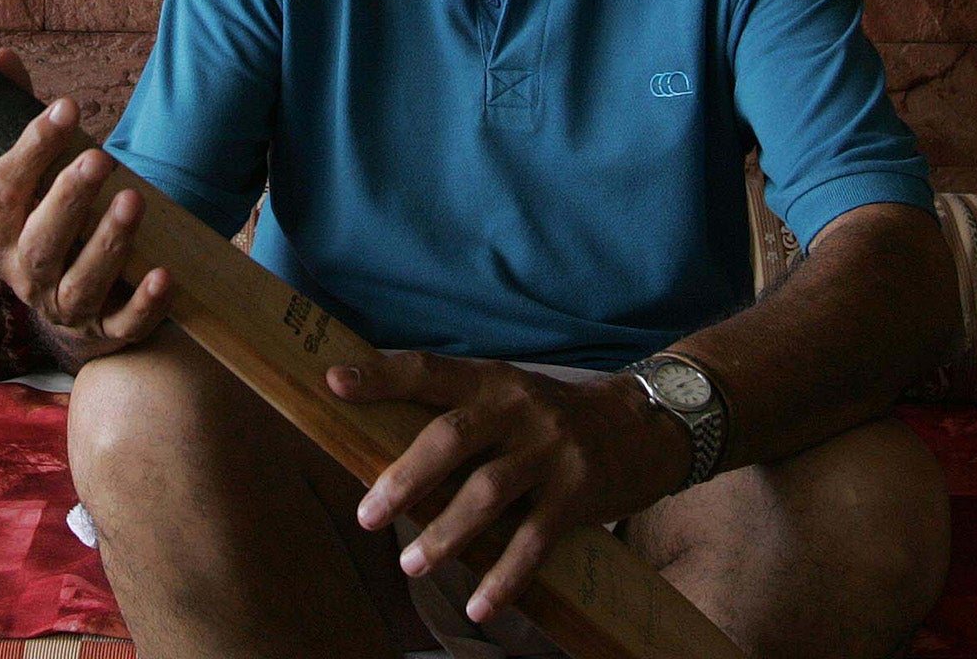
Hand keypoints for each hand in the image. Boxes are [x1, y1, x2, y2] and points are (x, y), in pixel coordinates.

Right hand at [0, 46, 171, 368]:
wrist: (76, 306)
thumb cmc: (53, 222)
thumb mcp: (34, 175)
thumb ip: (20, 116)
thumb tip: (2, 55)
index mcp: (0, 234)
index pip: (3, 190)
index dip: (32, 147)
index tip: (66, 107)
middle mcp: (27, 276)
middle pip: (41, 242)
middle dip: (68, 198)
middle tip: (99, 158)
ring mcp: (67, 309)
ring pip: (82, 283)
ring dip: (107, 243)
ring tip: (134, 198)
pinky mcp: (109, 334)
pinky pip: (125, 325)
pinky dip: (144, 303)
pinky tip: (164, 274)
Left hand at [330, 353, 690, 625]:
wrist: (643, 426)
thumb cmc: (552, 418)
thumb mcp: (509, 396)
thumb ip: (459, 414)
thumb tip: (380, 445)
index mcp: (493, 379)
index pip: (428, 370)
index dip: (380, 375)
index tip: (334, 383)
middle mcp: (520, 408)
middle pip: (452, 436)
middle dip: (405, 477)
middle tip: (367, 515)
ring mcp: (552, 450)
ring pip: (488, 492)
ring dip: (445, 533)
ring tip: (411, 565)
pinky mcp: (579, 493)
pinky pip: (534, 541)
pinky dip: (504, 577)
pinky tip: (479, 606)